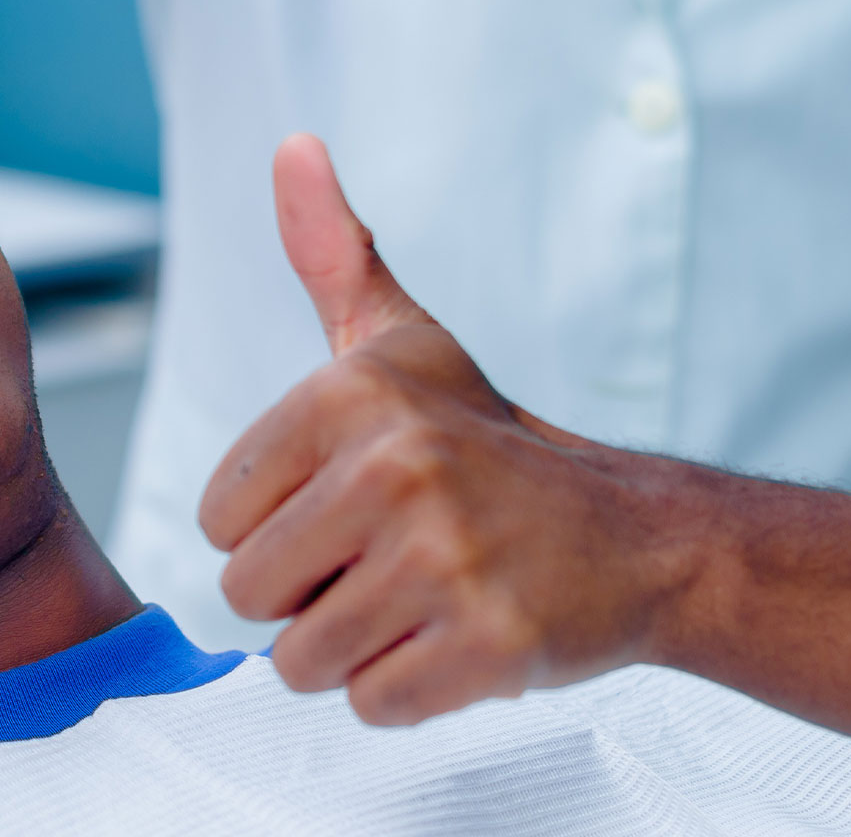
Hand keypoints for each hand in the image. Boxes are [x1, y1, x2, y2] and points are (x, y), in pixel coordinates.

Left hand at [199, 134, 698, 725]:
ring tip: (412, 597)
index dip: (269, 529)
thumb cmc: (483, 438)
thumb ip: (331, 253)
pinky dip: (404, 688)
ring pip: (300, 659)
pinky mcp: (488, 647)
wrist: (633, 533)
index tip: (338, 506)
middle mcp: (394, 470)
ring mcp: (445, 561)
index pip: (217, 518)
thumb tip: (291, 145)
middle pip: (248, 593)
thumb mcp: (400, 339)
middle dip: (304, 594)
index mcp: (348, 398)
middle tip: (379, 559)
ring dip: (349, 647)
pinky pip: (370, 705)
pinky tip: (451, 636)